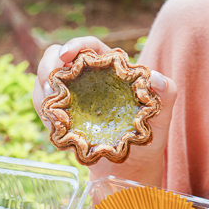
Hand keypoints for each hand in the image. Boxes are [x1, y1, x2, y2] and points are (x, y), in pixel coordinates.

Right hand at [32, 36, 175, 185]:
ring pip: (44, 82)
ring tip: (52, 108)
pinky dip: (43, 111)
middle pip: (57, 59)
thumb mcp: (162, 112)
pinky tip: (54, 122)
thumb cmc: (150, 133)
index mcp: (110, 68)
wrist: (135, 164)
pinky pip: (43, 107)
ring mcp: (71, 98)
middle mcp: (87, 79)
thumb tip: (155, 77)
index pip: (89, 47)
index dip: (75, 45)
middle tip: (50, 83)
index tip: (65, 55)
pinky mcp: (62, 117)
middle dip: (48, 66)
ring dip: (41, 89)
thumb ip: (167, 92)